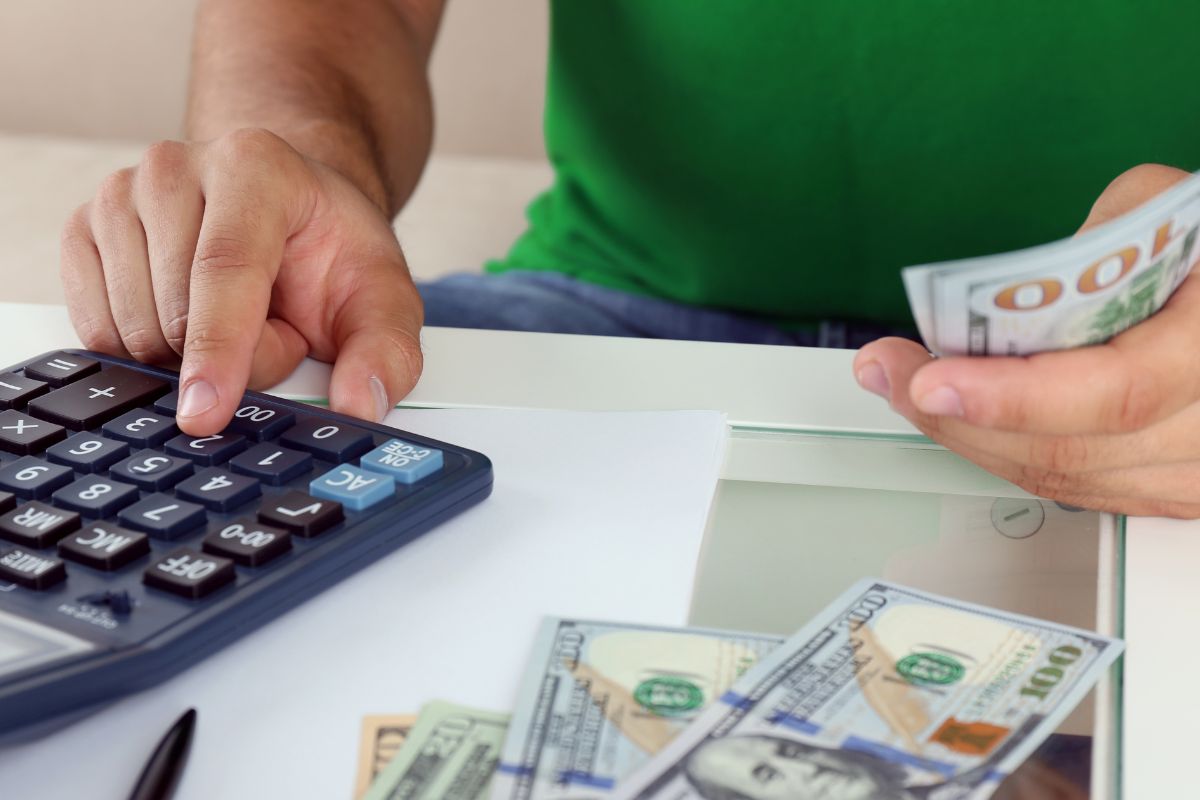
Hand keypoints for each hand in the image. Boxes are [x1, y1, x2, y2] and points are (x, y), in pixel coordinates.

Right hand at [61, 128, 422, 435]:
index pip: (225, 268)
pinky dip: (142, 348)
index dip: (217, 349)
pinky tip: (185, 318)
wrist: (291, 217)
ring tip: (237, 316)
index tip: (206, 413)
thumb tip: (361, 405)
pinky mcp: (83, 231)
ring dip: (188, 354)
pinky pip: (93, 327)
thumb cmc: (331, 257)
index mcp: (255, 165)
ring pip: (131, 326)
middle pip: (176, 311)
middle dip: (231, 356)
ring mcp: (120, 194)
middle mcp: (175, 166)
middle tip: (276, 328)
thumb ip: (385, 353)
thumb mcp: (384, 300)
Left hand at [855, 163, 1199, 516]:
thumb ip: (1088, 248)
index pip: (1115, 393)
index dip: (1012, 398)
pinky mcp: (1166, 490)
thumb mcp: (1160, 208)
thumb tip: (1003, 303)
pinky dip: (1003, 450)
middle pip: (1066, 451)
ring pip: (1057, 478)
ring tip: (905, 385)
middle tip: (887, 372)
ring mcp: (1191, 473)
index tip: (930, 381)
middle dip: (956, 415)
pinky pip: (1068, 486)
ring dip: (967, 435)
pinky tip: (960, 414)